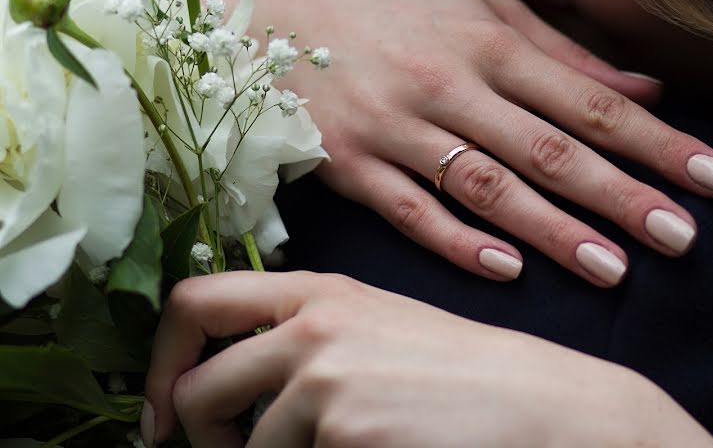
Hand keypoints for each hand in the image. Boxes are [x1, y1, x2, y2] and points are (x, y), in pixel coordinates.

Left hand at [142, 272, 712, 447]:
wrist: (541, 404)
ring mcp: (325, 377)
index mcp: (319, 291)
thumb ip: (306, 341)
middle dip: (200, 438)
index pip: (194, 300)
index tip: (164, 412)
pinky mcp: (344, 429)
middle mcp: (312, 324)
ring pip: (243, 447)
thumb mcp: (378, 331)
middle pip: (197, 389)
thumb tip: (235, 386)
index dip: (162, 361)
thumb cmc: (464, 375)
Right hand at [204, 0, 712, 286]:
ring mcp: (399, 129)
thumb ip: (564, 52)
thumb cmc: (402, 12)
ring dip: (551, 231)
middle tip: (681, 239)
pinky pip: (411, 211)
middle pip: (548, 151)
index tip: (712, 178)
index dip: (656, 141)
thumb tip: (645, 88)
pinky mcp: (353, 165)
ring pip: (486, 187)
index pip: (590, 101)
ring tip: (612, 270)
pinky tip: (506, 270)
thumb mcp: (485, 10)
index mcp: (491, 45)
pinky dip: (457, 242)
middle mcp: (450, 87)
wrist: (290, 13)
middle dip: (621, 197)